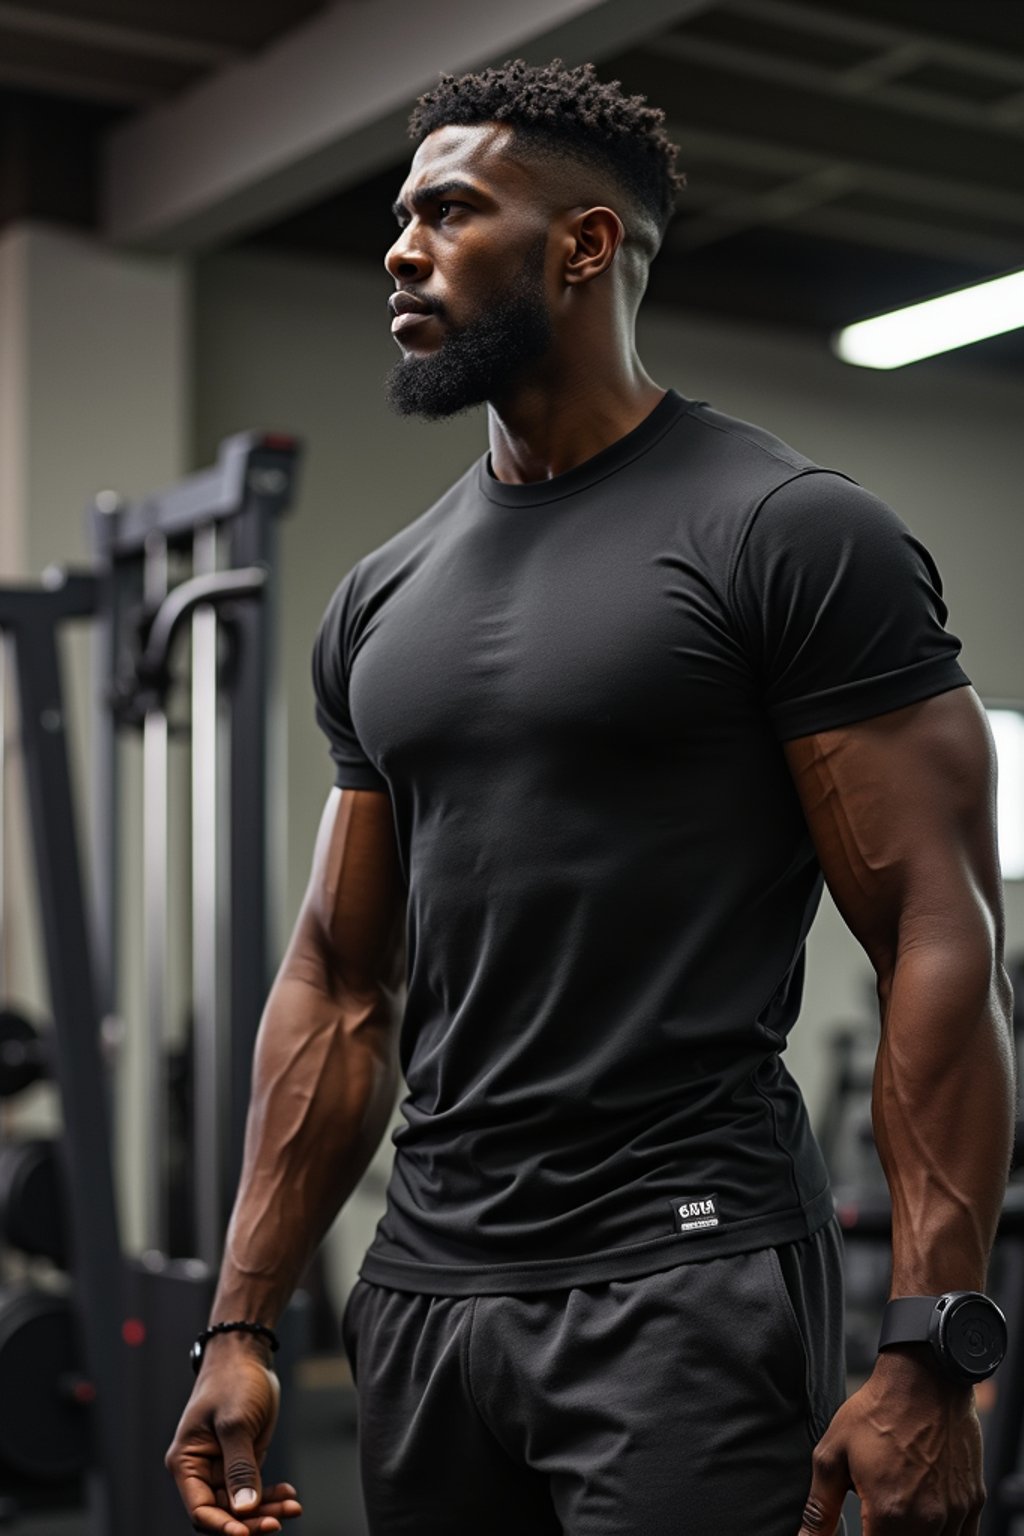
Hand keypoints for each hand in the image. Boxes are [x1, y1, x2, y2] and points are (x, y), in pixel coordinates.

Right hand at [165, 1339, 302, 1533]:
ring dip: (265, 1509)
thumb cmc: (233, 1381)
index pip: (200, 1509)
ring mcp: (222, 1467)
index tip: (246, 1533)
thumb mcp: (236, 1423)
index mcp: (186, 1462)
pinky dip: (271, 1495)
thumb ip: (239, 1467)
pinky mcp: (241, 1461)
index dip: (223, 1525)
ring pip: (241, 1505)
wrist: (247, 1355)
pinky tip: (290, 1495)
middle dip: (250, 1520)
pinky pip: (254, 1489)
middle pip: (222, 1512)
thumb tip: (244, 1508)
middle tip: (278, 1522)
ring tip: (292, 1508)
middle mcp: (201, 1470)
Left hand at [797, 1348, 984, 1533]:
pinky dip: (942, 1535)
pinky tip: (924, 1516)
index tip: (860, 1526)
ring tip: (897, 1509)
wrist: (924, 1379)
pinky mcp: (973, 1502)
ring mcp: (955, 1513)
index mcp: (889, 1513)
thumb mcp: (833, 1455)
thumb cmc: (877, 1411)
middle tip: (875, 1515)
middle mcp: (927, 1520)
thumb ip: (820, 1507)